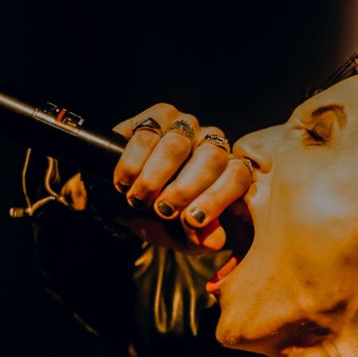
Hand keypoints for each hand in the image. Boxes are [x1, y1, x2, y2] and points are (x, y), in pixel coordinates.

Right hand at [110, 104, 253, 253]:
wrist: (120, 203)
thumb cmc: (159, 219)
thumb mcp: (179, 238)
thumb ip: (198, 239)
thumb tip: (214, 240)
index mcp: (226, 172)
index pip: (237, 176)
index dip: (217, 198)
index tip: (191, 220)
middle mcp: (211, 143)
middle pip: (211, 157)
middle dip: (184, 189)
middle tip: (162, 211)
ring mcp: (185, 126)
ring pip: (177, 144)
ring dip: (154, 177)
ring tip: (138, 199)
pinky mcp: (155, 116)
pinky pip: (147, 133)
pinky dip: (133, 162)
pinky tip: (124, 181)